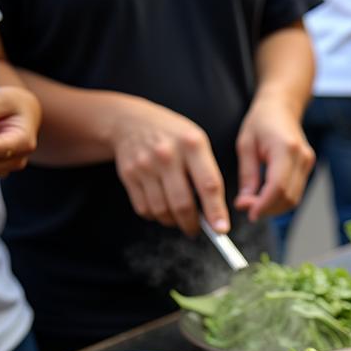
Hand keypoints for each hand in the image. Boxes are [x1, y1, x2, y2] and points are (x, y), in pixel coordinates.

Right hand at [111, 98, 228, 236]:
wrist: (130, 121)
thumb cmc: (173, 137)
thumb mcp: (196, 143)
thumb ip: (207, 174)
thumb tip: (214, 215)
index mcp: (192, 144)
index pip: (208, 185)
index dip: (216, 211)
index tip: (221, 230)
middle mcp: (167, 154)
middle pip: (182, 203)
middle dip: (192, 224)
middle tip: (197, 229)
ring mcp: (145, 164)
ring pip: (162, 210)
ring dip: (174, 222)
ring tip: (180, 217)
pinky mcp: (128, 175)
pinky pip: (145, 209)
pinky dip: (156, 216)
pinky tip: (162, 208)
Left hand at [234, 96, 314, 220]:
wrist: (282, 106)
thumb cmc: (261, 121)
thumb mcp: (246, 145)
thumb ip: (247, 175)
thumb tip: (245, 202)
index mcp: (285, 148)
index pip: (278, 187)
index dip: (264, 205)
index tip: (249, 213)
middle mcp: (302, 157)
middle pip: (288, 197)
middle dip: (267, 209)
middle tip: (246, 207)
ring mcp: (308, 163)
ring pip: (293, 199)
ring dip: (273, 207)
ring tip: (254, 202)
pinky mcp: (307, 168)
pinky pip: (295, 192)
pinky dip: (279, 200)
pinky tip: (265, 197)